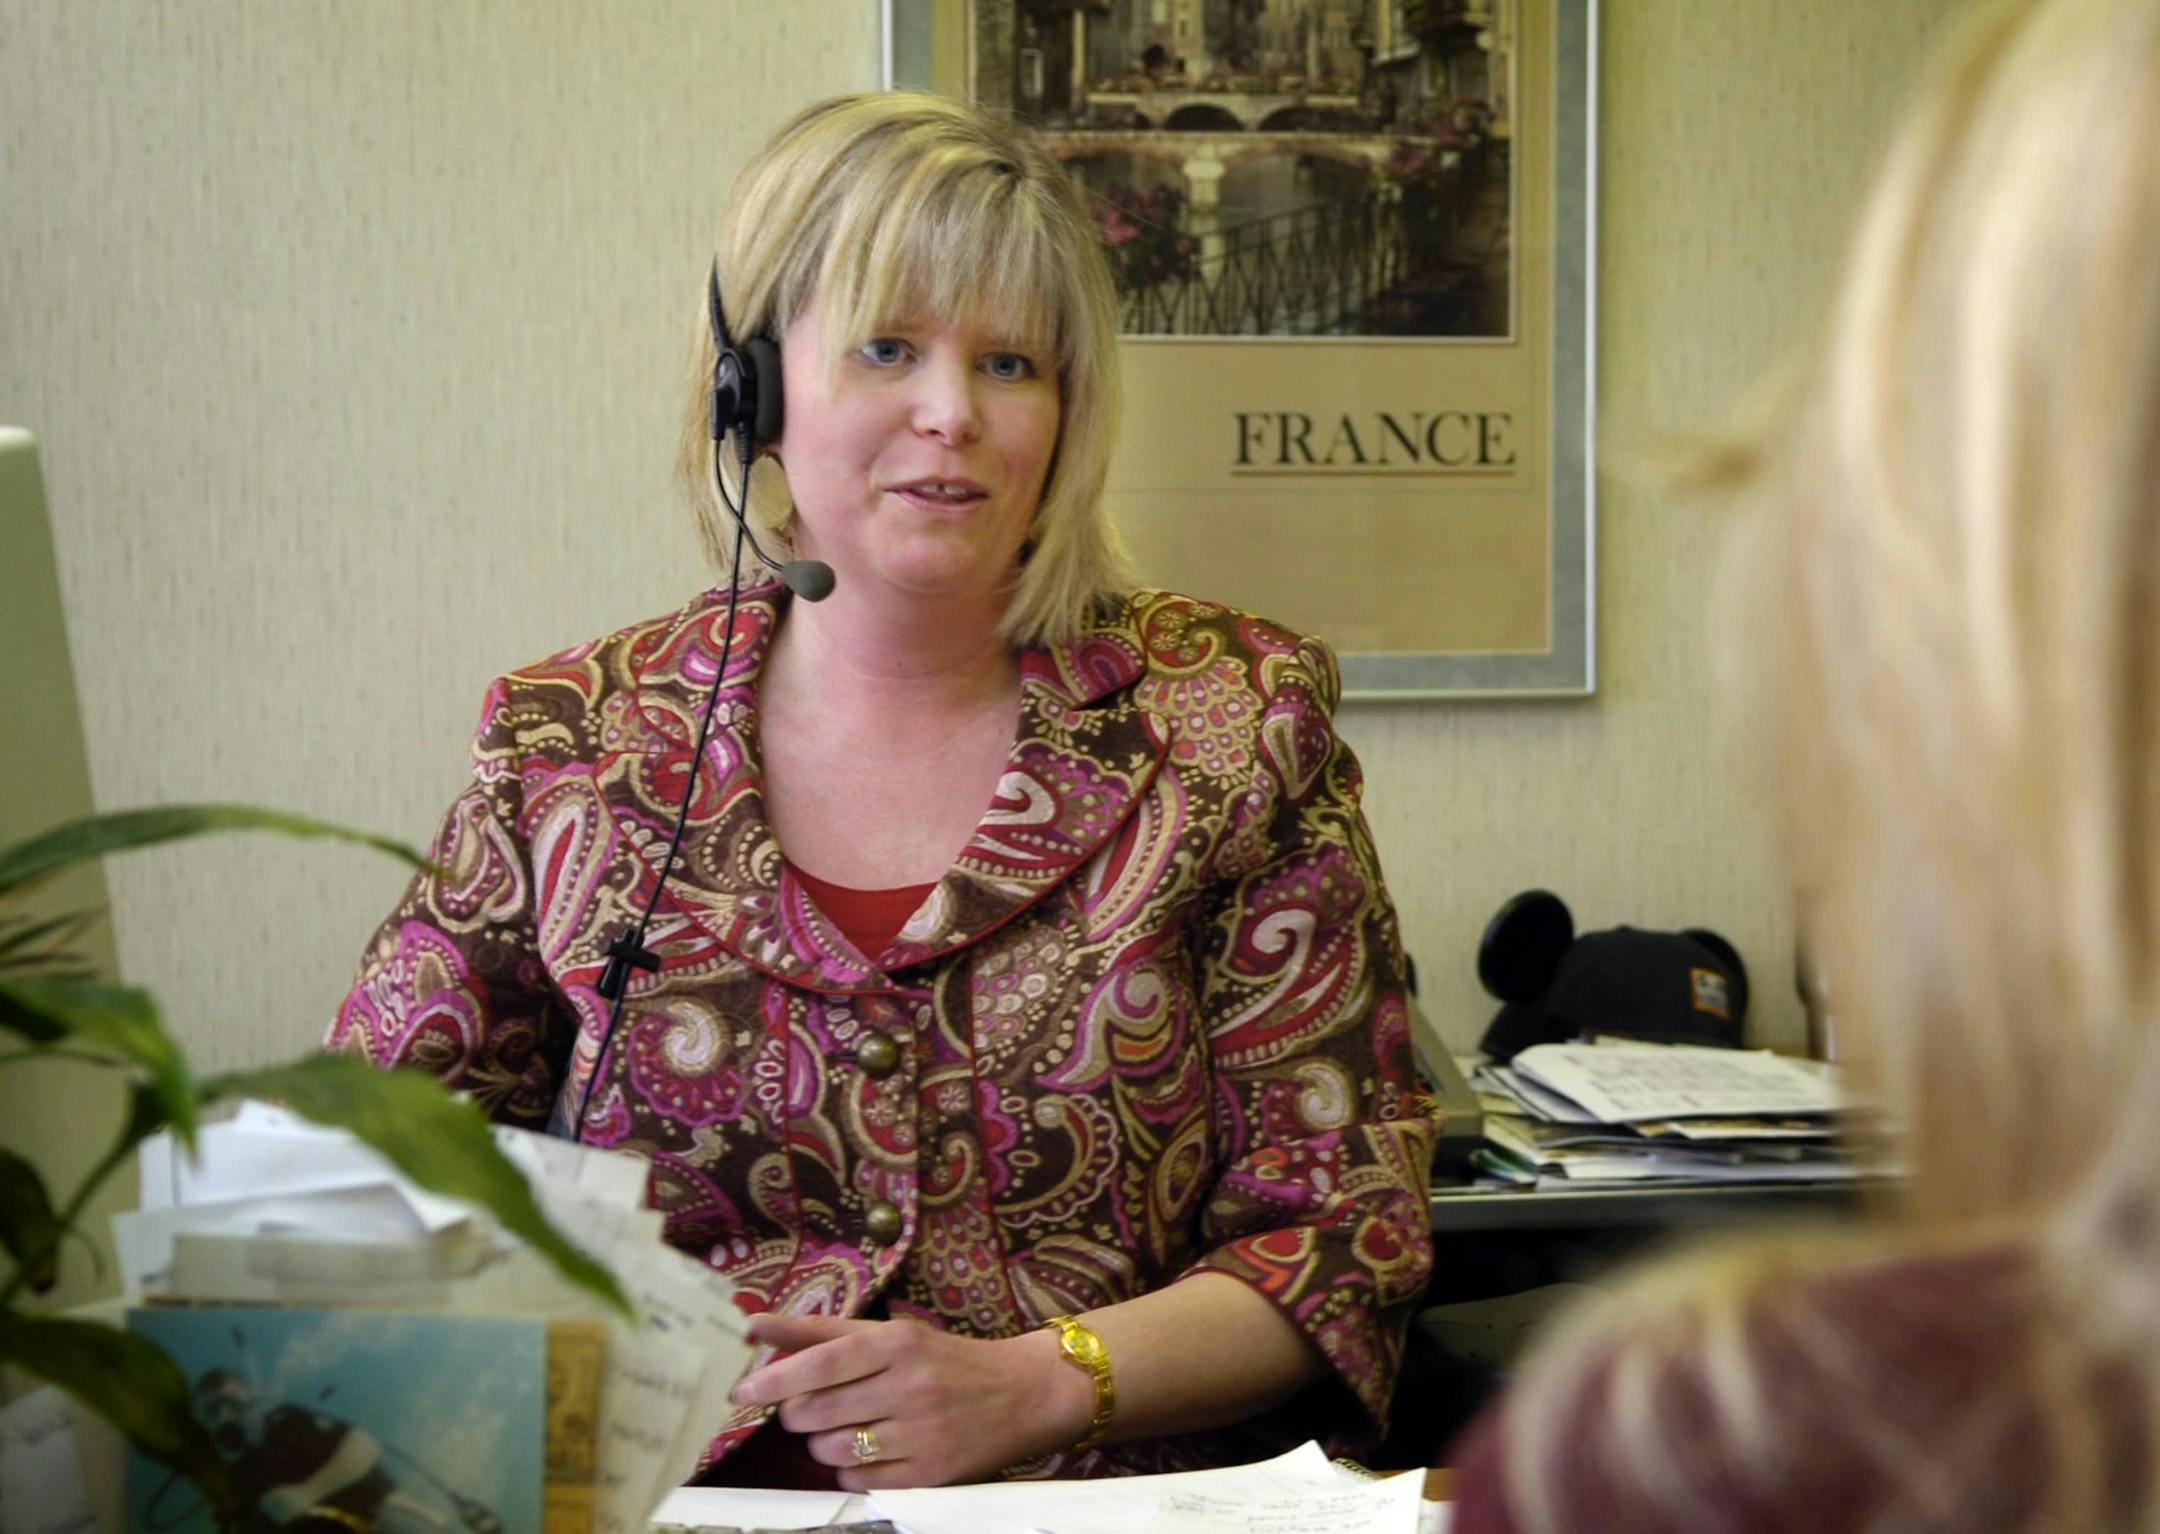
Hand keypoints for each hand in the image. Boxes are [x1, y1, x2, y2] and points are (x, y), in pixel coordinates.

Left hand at [730, 1314, 1092, 1487]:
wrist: (1024, 1393)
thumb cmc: (946, 1359)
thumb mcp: (892, 1334)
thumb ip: (823, 1332)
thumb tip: (754, 1326)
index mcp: (899, 1343)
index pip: (823, 1362)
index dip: (775, 1378)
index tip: (739, 1390)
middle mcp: (910, 1386)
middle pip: (818, 1411)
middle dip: (796, 1414)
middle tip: (804, 1408)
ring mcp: (921, 1434)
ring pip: (832, 1450)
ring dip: (822, 1443)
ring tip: (842, 1429)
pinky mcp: (929, 1475)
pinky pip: (858, 1480)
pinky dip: (849, 1470)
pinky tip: (868, 1452)